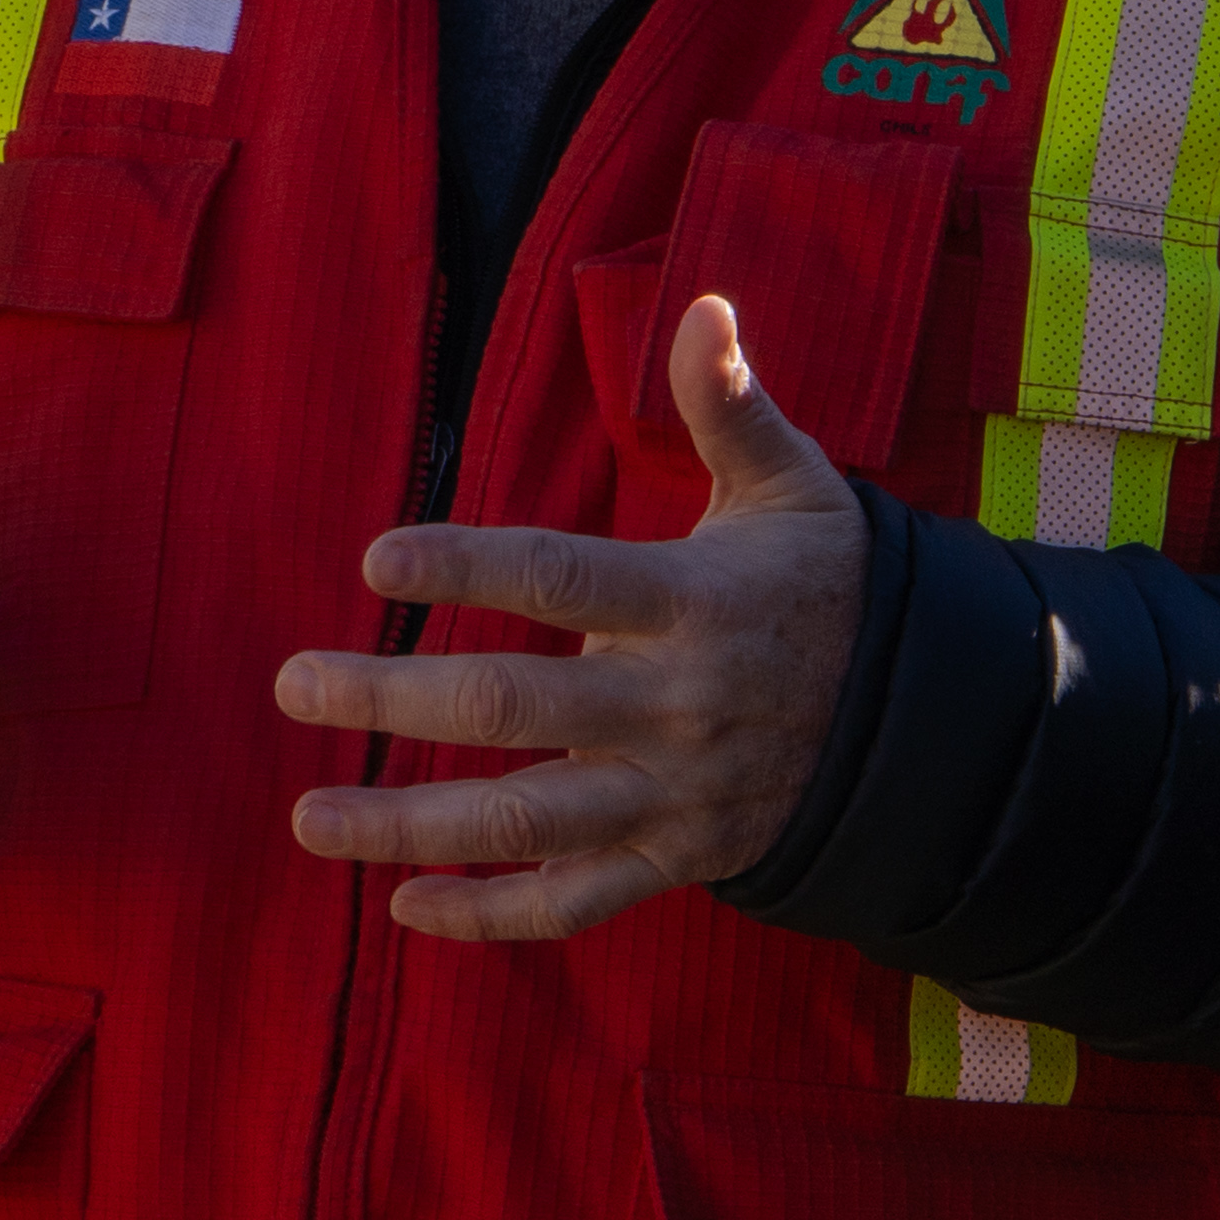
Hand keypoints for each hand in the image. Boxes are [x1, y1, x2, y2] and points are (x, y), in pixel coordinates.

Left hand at [273, 294, 860, 939]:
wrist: (927, 722)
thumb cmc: (828, 584)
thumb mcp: (793, 486)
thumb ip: (730, 404)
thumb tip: (705, 304)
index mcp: (695, 602)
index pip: (562, 577)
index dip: (466, 568)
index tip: (374, 560)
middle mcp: (677, 704)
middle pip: (515, 708)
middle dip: (391, 701)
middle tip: (291, 685)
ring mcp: (674, 795)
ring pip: (526, 823)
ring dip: (407, 828)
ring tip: (308, 818)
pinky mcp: (677, 861)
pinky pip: (574, 904)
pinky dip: (490, 916)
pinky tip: (406, 906)